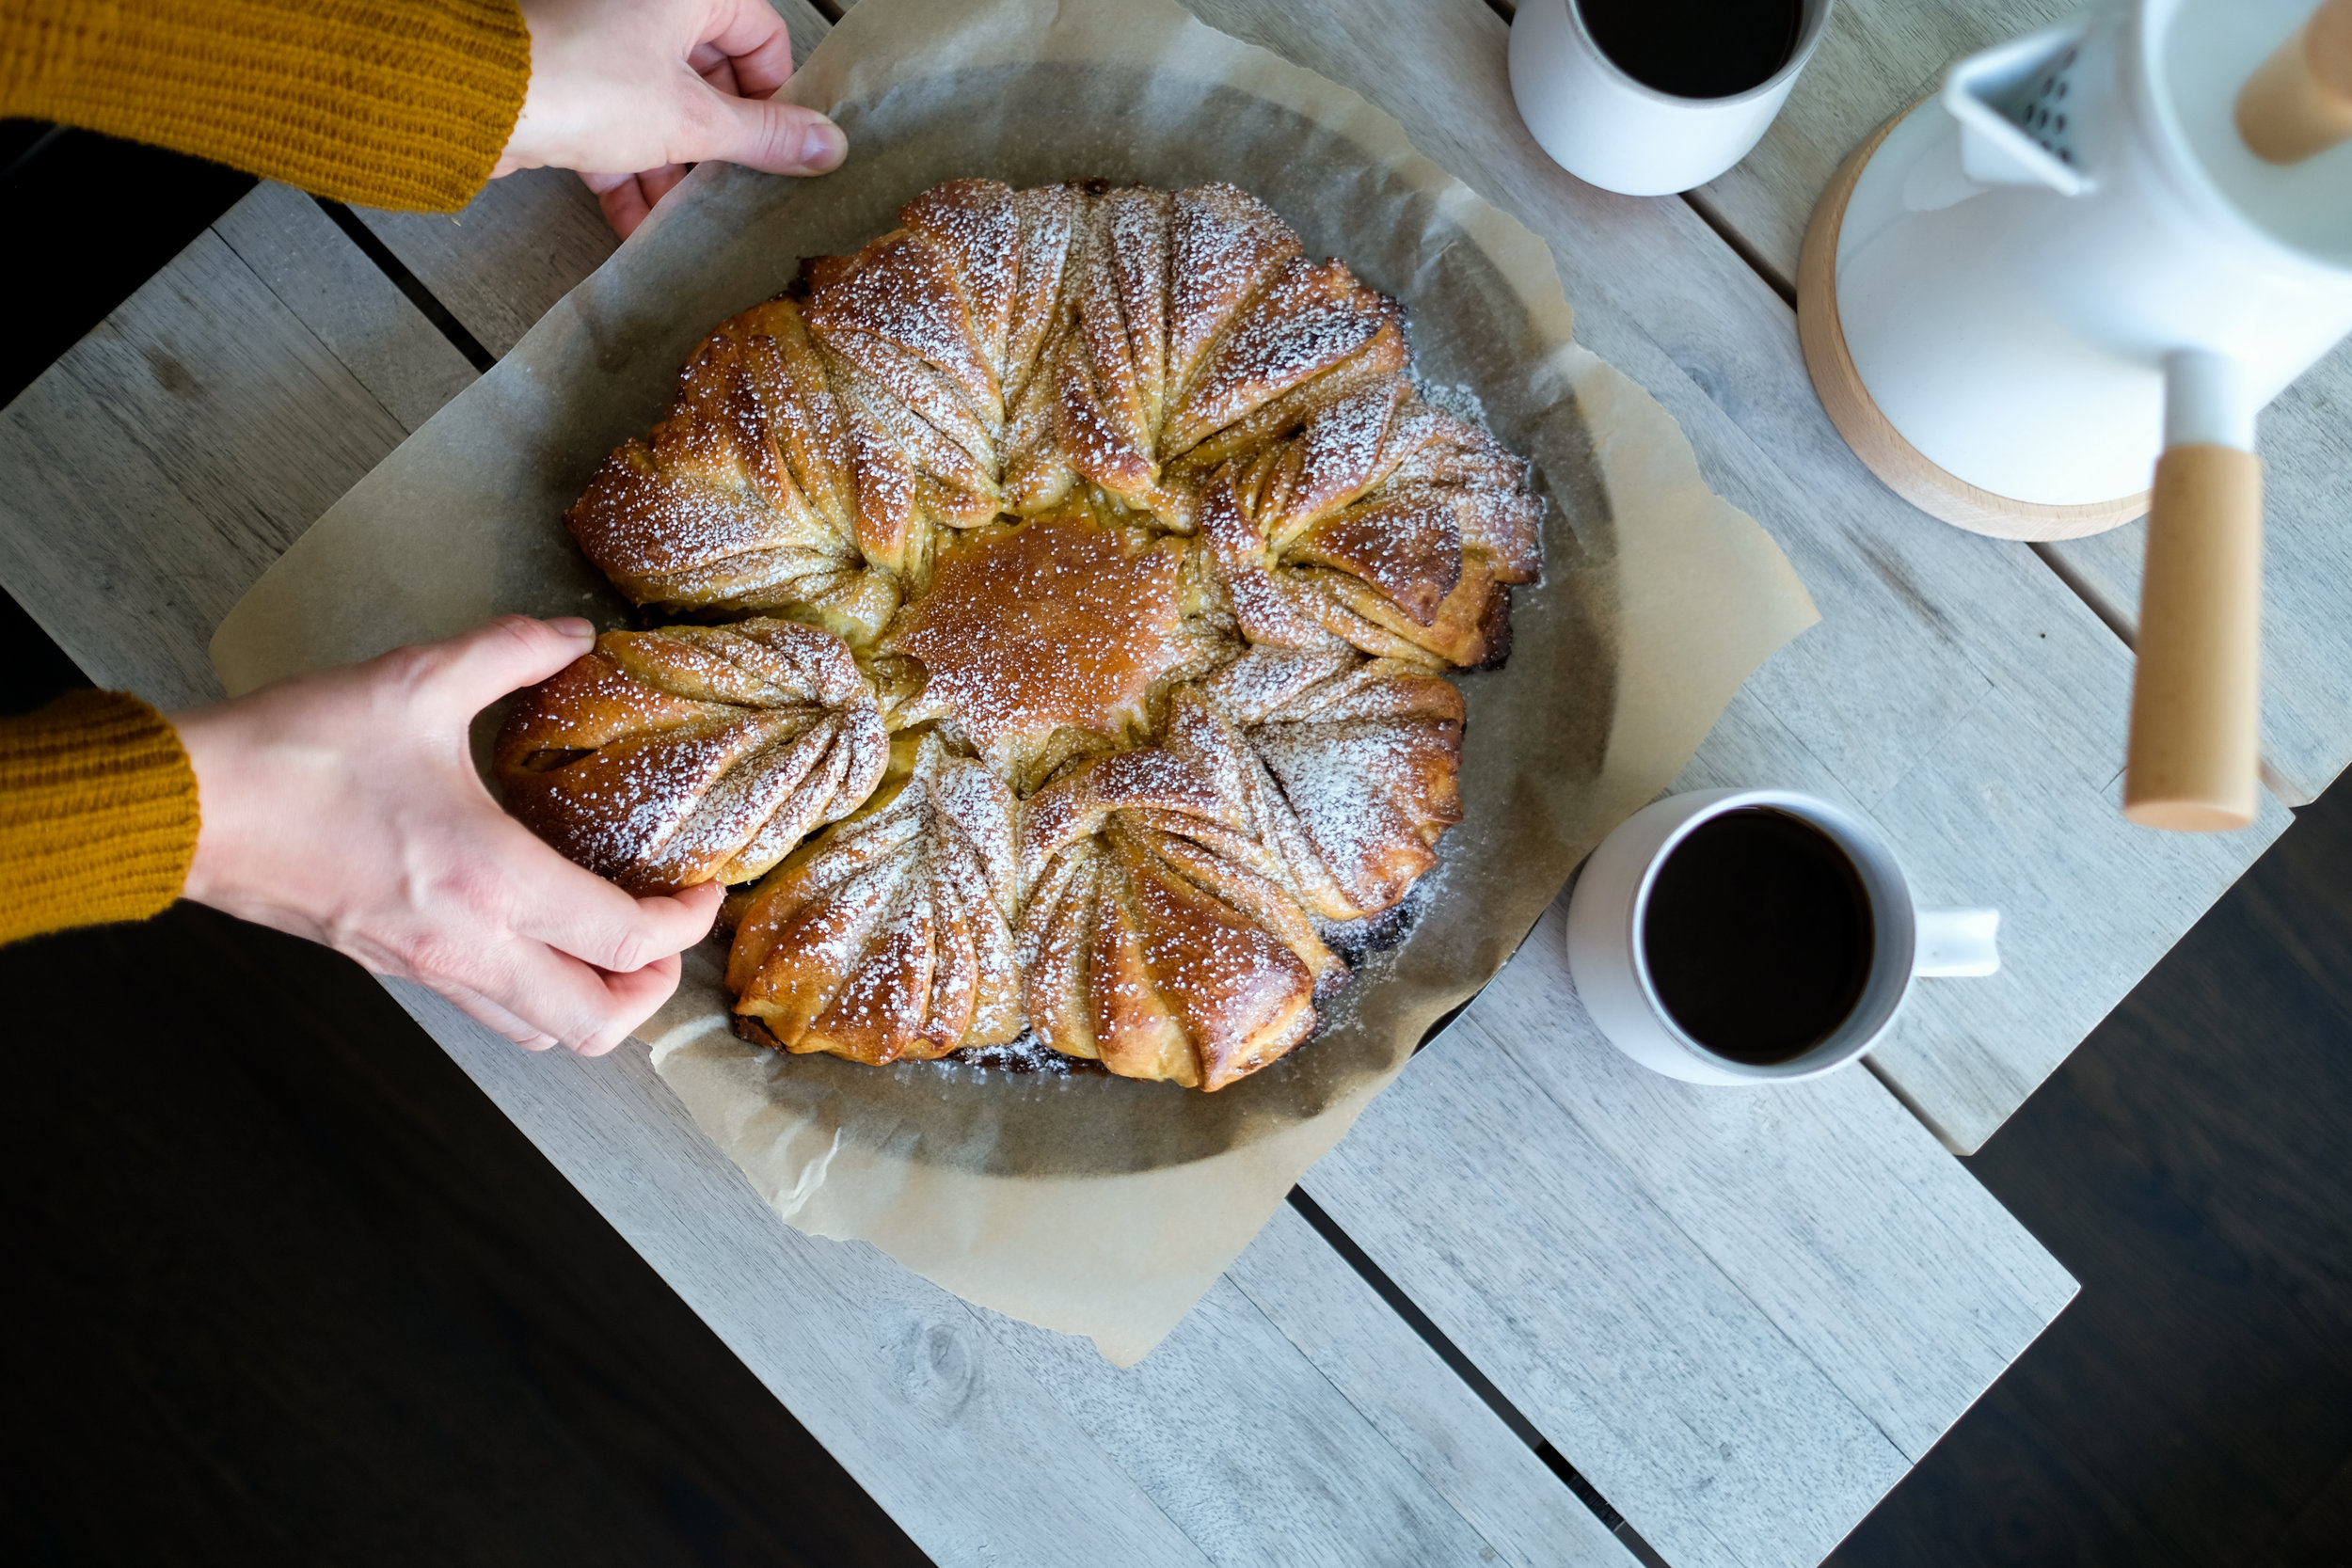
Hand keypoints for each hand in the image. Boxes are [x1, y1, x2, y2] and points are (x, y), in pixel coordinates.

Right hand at [173, 616, 721, 1055]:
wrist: (188, 807)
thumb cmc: (297, 749)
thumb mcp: (418, 682)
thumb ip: (511, 652)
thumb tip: (574, 633)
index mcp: (491, 881)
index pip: (623, 939)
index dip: (684, 926)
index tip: (704, 890)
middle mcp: (468, 944)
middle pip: (594, 1025)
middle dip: (652, 992)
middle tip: (669, 939)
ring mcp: (426, 967)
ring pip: (539, 1033)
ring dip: (595, 1005)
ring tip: (618, 948)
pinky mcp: (393, 968)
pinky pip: (488, 1010)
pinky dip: (535, 994)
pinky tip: (542, 937)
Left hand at [495, 0, 847, 237]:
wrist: (476, 97)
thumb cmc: (584, 80)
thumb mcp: (693, 119)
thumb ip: (764, 136)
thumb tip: (828, 146)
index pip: (759, 31)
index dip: (775, 92)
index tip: (781, 144)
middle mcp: (643, 7)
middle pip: (709, 77)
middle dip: (721, 144)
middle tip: (738, 189)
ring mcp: (601, 45)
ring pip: (660, 110)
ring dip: (676, 170)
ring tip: (688, 220)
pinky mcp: (565, 85)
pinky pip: (613, 131)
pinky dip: (629, 176)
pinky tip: (639, 228)